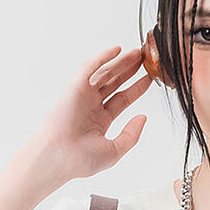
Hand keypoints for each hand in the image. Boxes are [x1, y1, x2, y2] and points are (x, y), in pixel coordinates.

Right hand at [25, 43, 152, 185]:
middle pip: (115, 83)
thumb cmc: (81, 159)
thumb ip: (131, 135)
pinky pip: (90, 68)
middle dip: (129, 70)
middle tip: (144, 59)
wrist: (60, 157)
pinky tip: (116, 50)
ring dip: (120, 62)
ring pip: (105, 74)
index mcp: (100, 120)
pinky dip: (103, 58)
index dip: (136, 89)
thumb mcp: (115, 150)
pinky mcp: (75, 88)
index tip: (149, 79)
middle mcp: (92, 106)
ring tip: (136, 53)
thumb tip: (143, 118)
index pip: (122, 99)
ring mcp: (83, 96)